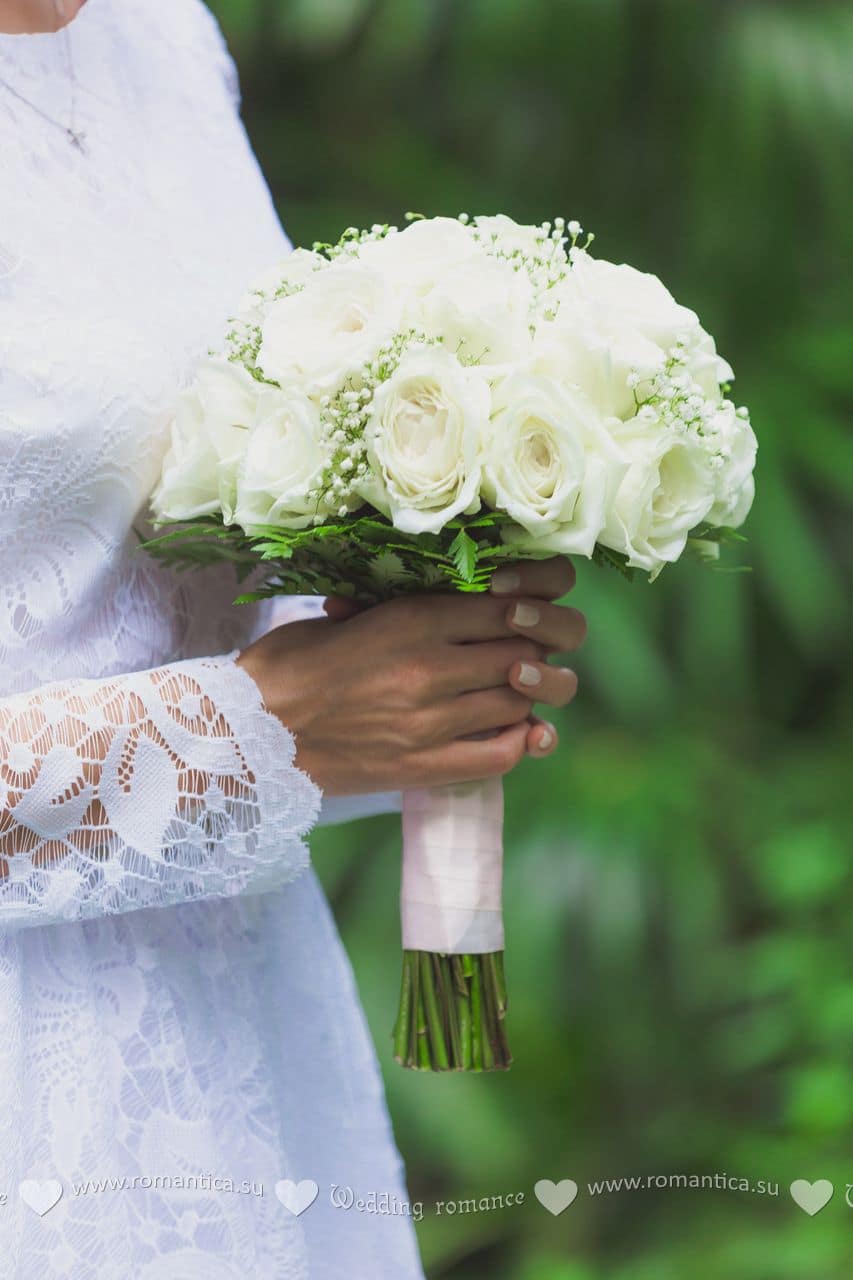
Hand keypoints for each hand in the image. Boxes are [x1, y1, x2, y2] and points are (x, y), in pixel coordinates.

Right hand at [235, 558, 584, 794]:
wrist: (248, 734)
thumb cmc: (290, 665)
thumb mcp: (350, 616)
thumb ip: (411, 610)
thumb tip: (467, 604)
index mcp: (408, 621)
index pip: (506, 609)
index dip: (529, 609)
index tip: (525, 612)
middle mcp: (427, 669)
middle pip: (522, 654)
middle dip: (534, 649)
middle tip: (526, 650)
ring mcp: (428, 723)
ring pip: (518, 702)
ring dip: (527, 693)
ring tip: (513, 687)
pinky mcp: (422, 768)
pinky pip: (500, 755)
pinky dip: (521, 741)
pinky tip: (516, 730)